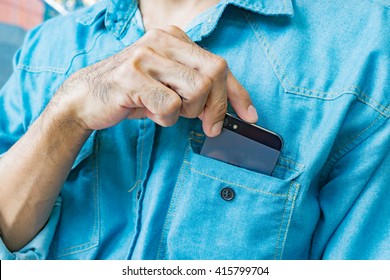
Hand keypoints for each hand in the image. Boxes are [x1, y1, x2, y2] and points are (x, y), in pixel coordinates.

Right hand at [54, 26, 257, 136]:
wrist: (87, 97)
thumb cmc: (134, 92)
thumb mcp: (169, 85)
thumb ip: (197, 88)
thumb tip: (228, 110)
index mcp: (174, 38)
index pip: (219, 64)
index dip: (238, 93)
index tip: (249, 115)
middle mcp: (162, 40)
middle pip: (214, 74)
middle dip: (216, 106)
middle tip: (207, 125)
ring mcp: (145, 56)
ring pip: (195, 90)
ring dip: (186, 112)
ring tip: (166, 110)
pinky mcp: (131, 76)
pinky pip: (169, 107)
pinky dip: (164, 119)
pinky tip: (148, 112)